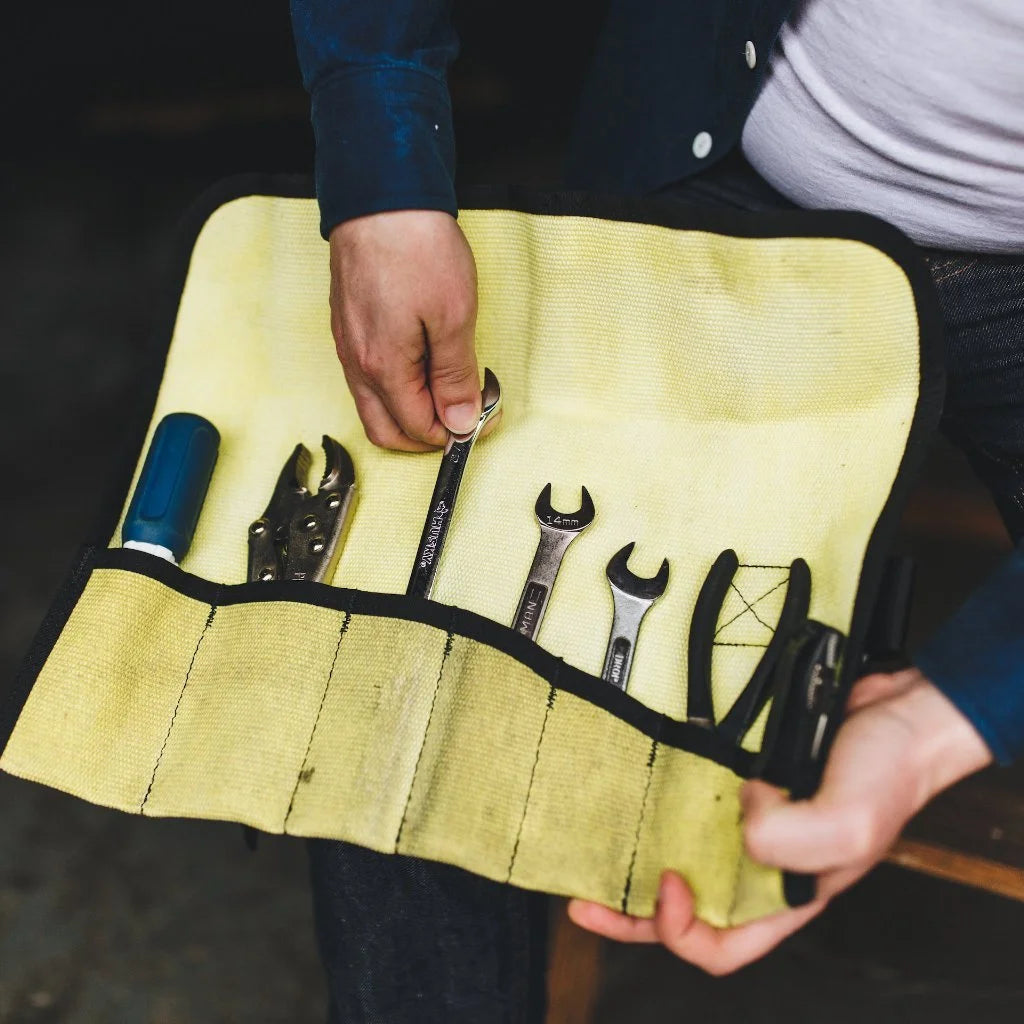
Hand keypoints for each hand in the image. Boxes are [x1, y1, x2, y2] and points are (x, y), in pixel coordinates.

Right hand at [330, 210, 480, 450]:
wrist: (380, 193)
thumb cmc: (417, 248)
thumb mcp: (454, 316)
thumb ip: (455, 377)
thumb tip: (458, 422)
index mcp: (383, 368)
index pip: (417, 428)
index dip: (454, 432)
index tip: (484, 416)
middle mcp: (357, 363)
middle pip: (386, 430)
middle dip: (426, 434)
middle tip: (464, 414)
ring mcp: (348, 344)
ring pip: (374, 404)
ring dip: (411, 409)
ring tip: (448, 385)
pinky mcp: (348, 324)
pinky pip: (367, 376)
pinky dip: (396, 385)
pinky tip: (423, 362)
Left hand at [568, 668, 991, 973]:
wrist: (898, 710)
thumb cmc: (889, 774)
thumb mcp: (848, 824)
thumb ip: (789, 842)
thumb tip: (736, 820)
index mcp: (784, 896)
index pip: (717, 945)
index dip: (678, 930)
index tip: (664, 883)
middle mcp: (759, 864)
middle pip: (682, 907)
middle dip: (628, 909)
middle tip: (584, 893)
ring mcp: (747, 819)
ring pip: (679, 850)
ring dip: (638, 852)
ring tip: (597, 842)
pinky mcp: (739, 778)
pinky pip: (691, 796)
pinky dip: (664, 795)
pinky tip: (640, 783)